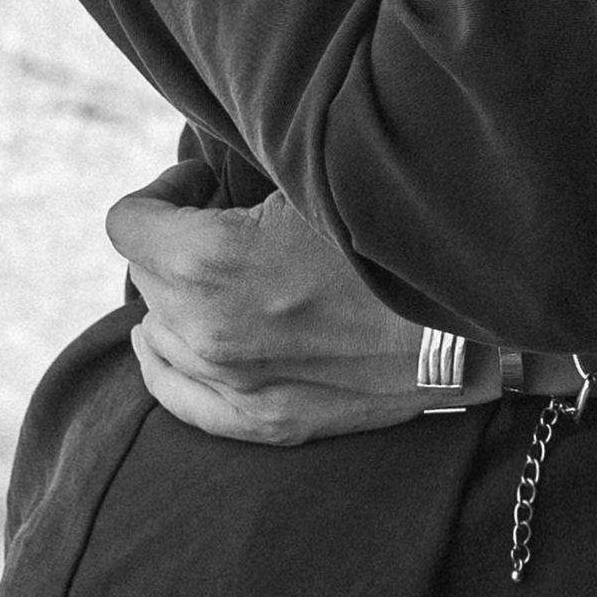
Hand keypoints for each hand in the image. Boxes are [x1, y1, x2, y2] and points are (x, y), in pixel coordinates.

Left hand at [109, 162, 432, 445]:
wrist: (471, 316)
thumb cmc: (390, 234)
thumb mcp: (311, 181)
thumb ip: (238, 176)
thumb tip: (202, 174)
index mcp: (208, 261)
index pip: (126, 224)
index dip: (162, 193)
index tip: (202, 185)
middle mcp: (205, 330)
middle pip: (144, 274)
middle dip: (176, 241)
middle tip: (227, 222)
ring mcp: (234, 386)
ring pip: (156, 331)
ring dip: (177, 297)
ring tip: (226, 276)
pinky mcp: (264, 422)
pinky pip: (177, 395)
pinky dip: (173, 359)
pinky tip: (189, 335)